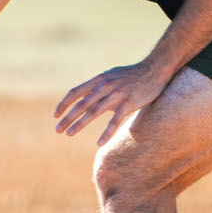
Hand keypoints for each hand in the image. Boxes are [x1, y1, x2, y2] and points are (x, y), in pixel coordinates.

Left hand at [53, 61, 170, 143]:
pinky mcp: (129, 103)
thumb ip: (100, 85)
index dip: (64, 104)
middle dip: (67, 117)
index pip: (76, 92)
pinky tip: (99, 143)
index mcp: (99, 80)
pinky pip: (115, 120)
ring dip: (79, 124)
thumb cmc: (133, 75)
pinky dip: (106, 132)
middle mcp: (105, 86)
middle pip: (81, 104)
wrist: (155, 69)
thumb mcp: (112, 76)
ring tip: (69, 134)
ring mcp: (117, 94)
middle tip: (58, 130)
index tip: (56, 115)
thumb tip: (89, 95)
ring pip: (93, 112)